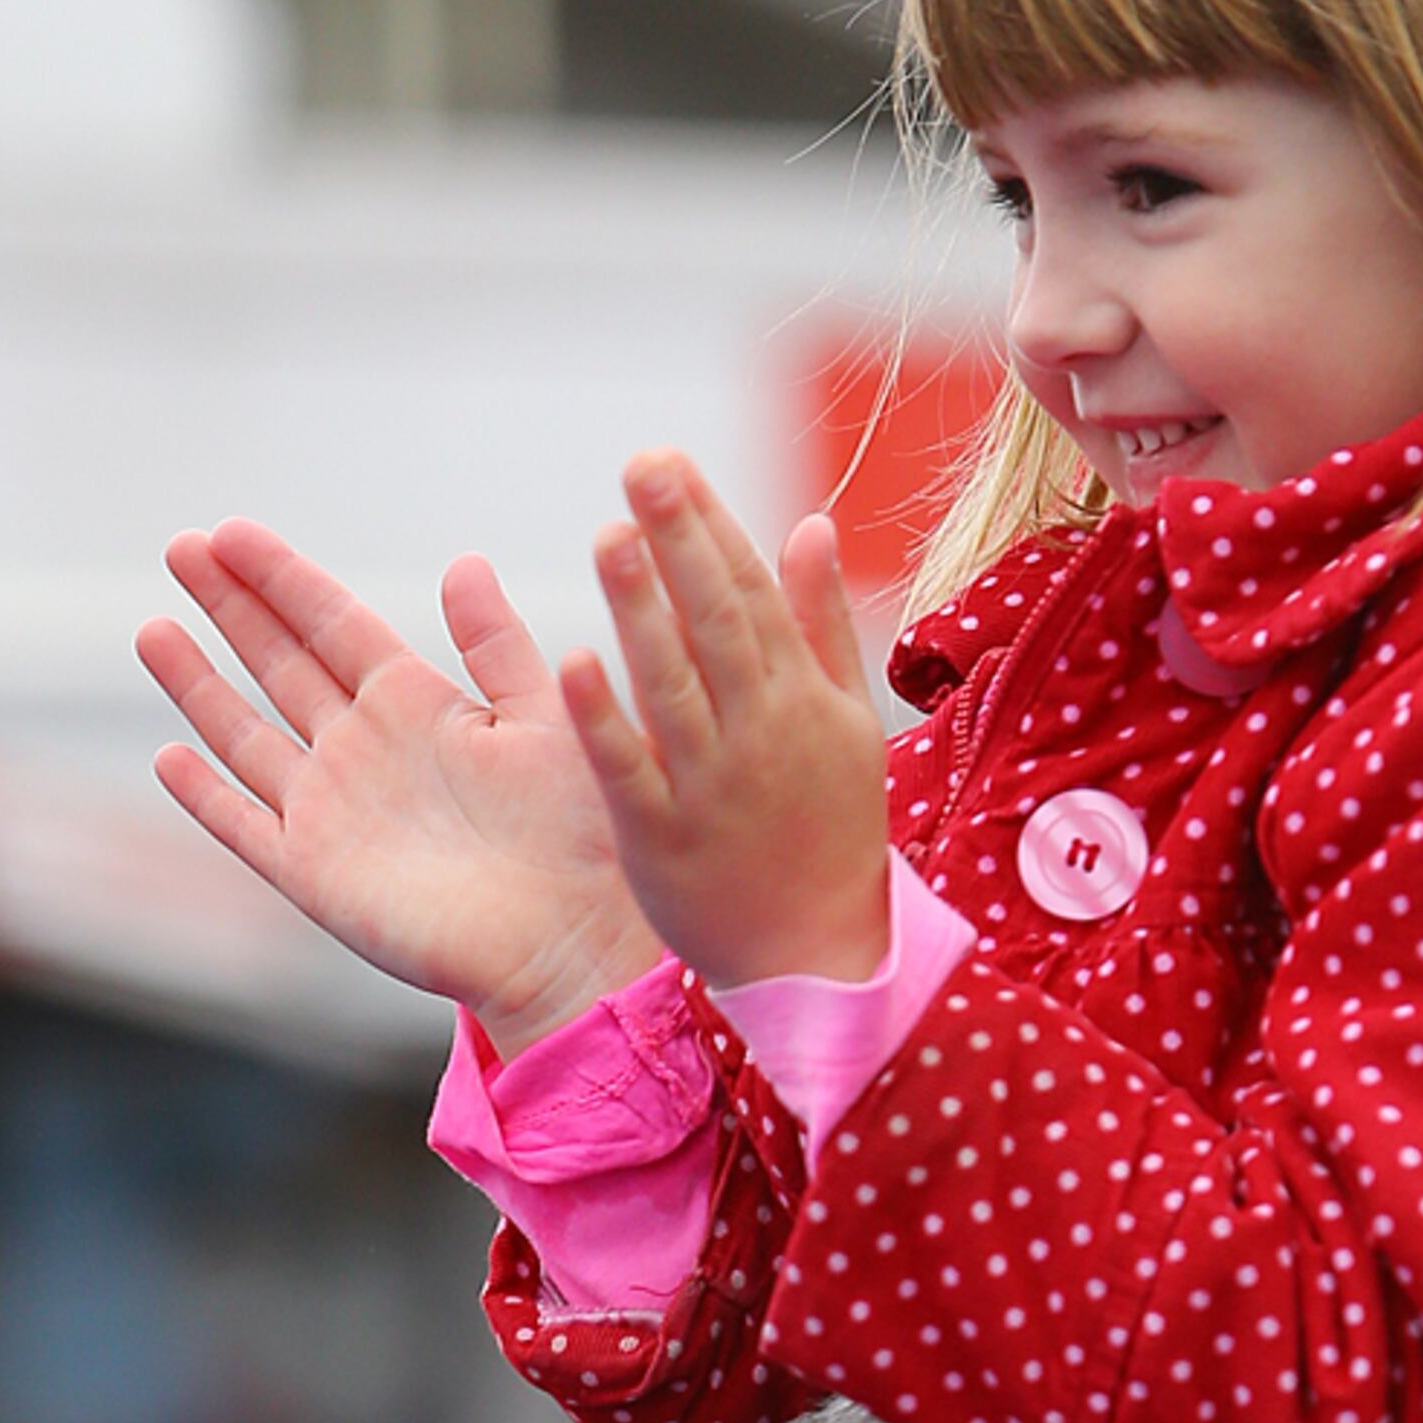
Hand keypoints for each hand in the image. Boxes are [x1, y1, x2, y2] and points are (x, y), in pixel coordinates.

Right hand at [143, 524, 657, 1050]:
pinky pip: (246, 827)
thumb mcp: (546, 720)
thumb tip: (464, 563)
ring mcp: (334, 812)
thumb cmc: (581, 836)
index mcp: (417, 703)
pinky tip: (169, 757)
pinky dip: (206, 796)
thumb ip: (498, 646)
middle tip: (181, 548)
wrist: (574, 940)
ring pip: (248, 735)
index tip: (230, 532)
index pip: (331, 622)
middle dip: (229, 607)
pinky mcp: (317, 875)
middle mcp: (365, 749)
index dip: (280, 577)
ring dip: (199, 685)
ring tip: (152, 629)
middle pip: (279, 663)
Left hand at [560, 456, 891, 991]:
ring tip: (609, 537)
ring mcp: (710, 785)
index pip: (752, 593)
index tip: (670, 462)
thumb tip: (810, 526)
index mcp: (799, 698)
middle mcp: (758, 732)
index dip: (710, 525)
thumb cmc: (830, 835)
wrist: (818, 960)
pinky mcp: (663, 840)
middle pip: (716, 621)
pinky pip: (630, 772)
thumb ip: (821, 624)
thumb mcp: (847, 727)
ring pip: (673, 685)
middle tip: (642, 465)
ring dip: (641, 610)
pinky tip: (574, 662)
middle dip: (681, 541)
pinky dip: (606, 720)